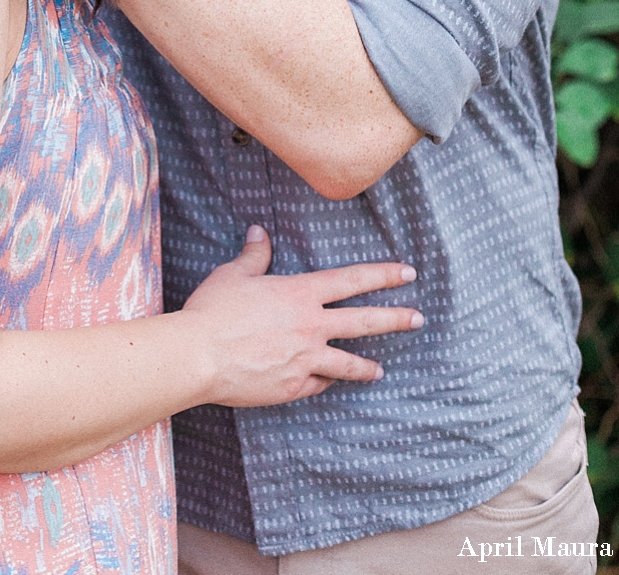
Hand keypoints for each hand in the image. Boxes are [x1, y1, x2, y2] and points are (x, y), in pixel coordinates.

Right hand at [184, 225, 422, 406]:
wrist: (200, 355)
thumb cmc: (214, 310)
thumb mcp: (235, 274)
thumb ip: (255, 255)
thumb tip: (260, 232)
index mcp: (301, 294)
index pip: (353, 280)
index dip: (383, 275)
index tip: (408, 273)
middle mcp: (311, 326)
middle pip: (364, 322)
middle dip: (396, 318)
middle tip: (418, 318)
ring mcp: (306, 360)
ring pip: (348, 364)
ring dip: (367, 366)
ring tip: (380, 370)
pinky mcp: (294, 387)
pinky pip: (318, 384)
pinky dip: (324, 382)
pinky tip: (328, 383)